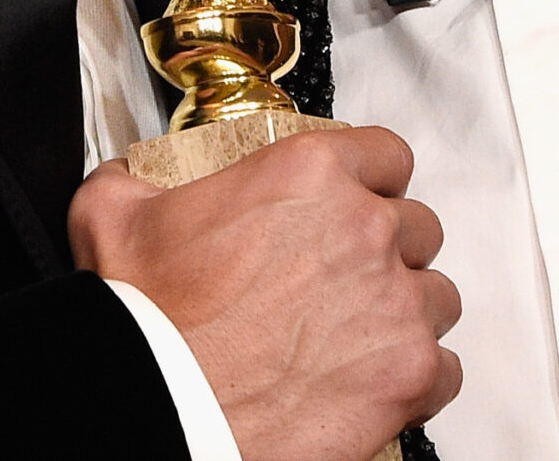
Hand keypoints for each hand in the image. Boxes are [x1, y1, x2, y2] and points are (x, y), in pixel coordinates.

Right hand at [69, 128, 459, 460]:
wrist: (162, 405)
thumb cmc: (146, 320)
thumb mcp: (113, 213)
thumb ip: (135, 178)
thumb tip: (132, 178)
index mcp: (307, 174)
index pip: (387, 154)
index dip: (371, 180)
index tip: (356, 203)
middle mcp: (364, 228)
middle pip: (417, 225)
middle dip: (388, 250)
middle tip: (343, 279)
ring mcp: (394, 302)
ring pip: (437, 295)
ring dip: (405, 310)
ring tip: (359, 334)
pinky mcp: (407, 373)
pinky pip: (445, 367)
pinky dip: (416, 376)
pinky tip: (373, 380)